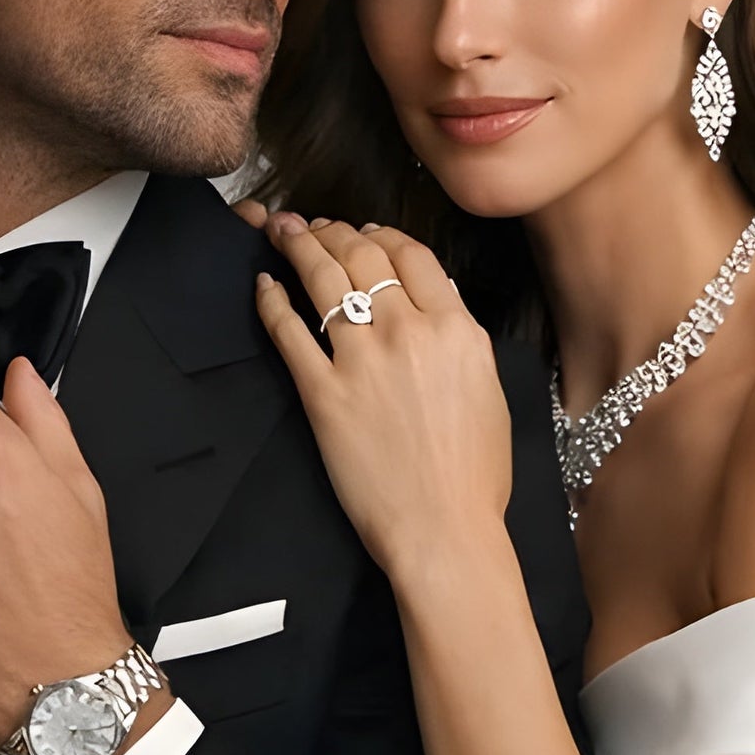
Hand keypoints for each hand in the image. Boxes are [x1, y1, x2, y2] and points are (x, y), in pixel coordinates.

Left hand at [249, 211, 513, 569]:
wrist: (443, 529)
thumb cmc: (473, 476)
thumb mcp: (489, 391)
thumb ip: (461, 343)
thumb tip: (436, 314)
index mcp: (458, 331)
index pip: (413, 256)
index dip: (384, 235)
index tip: (367, 232)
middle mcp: (410, 333)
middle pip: (365, 255)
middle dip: (336, 231)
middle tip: (316, 225)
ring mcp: (362, 360)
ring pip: (324, 279)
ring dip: (300, 247)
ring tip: (286, 234)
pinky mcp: (322, 392)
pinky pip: (289, 330)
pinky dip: (273, 300)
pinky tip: (265, 284)